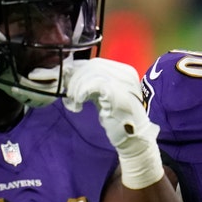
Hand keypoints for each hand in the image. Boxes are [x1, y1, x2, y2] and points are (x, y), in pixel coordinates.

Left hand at [63, 58, 163, 188]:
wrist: (134, 139)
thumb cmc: (118, 119)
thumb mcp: (105, 96)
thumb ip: (94, 84)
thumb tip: (71, 72)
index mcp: (125, 71)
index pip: (96, 63)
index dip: (78, 70)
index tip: (68, 82)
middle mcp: (126, 73)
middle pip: (92, 66)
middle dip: (75, 79)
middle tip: (68, 94)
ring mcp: (123, 82)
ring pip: (90, 74)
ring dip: (76, 88)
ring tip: (73, 102)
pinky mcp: (116, 92)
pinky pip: (92, 84)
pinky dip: (80, 93)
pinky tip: (78, 106)